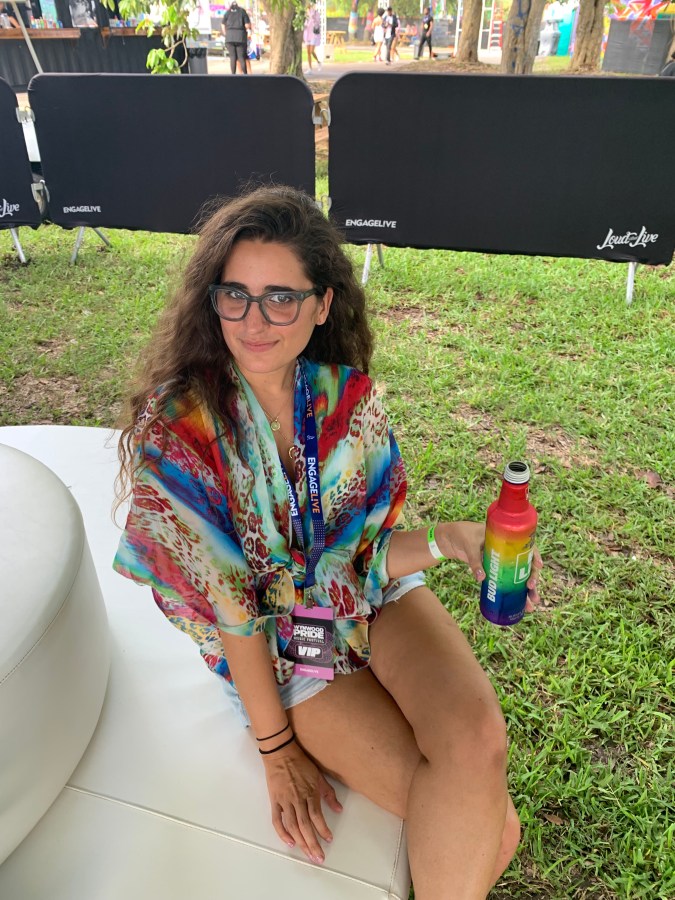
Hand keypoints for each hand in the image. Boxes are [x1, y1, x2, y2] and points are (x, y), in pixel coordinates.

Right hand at [262, 738, 342, 863]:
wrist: (281, 753)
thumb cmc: (301, 763)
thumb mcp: (319, 776)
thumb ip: (328, 794)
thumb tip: (339, 809)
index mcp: (309, 793)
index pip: (317, 816)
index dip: (323, 830)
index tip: (329, 839)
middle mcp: (297, 799)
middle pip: (305, 826)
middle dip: (313, 844)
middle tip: (319, 858)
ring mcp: (285, 801)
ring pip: (293, 826)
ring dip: (301, 842)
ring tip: (307, 854)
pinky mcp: (274, 801)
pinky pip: (277, 821)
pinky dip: (283, 833)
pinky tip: (290, 843)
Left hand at [437, 521, 542, 610]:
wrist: (449, 538)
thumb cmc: (462, 535)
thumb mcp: (469, 545)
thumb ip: (475, 561)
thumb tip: (482, 578)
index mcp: (505, 539)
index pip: (526, 546)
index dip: (535, 556)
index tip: (538, 566)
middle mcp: (506, 551)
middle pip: (525, 566)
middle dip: (532, 581)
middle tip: (533, 593)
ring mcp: (500, 563)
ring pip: (517, 577)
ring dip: (525, 592)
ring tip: (530, 606)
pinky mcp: (493, 571)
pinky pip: (504, 582)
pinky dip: (510, 594)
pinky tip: (518, 606)